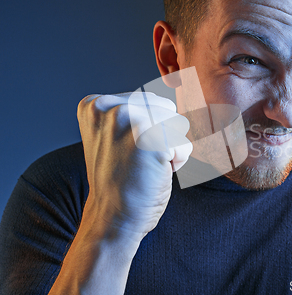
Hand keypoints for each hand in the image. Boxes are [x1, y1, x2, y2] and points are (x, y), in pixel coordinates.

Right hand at [77, 92, 191, 240]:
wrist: (112, 220)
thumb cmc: (121, 180)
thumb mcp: (116, 135)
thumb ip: (133, 111)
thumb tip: (178, 84)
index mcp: (95, 104)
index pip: (150, 101)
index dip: (149, 130)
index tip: (126, 152)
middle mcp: (109, 107)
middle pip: (167, 109)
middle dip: (162, 137)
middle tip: (138, 161)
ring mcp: (127, 121)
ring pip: (178, 125)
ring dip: (170, 149)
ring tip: (145, 167)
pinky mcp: (149, 139)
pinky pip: (185, 145)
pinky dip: (177, 163)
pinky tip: (155, 174)